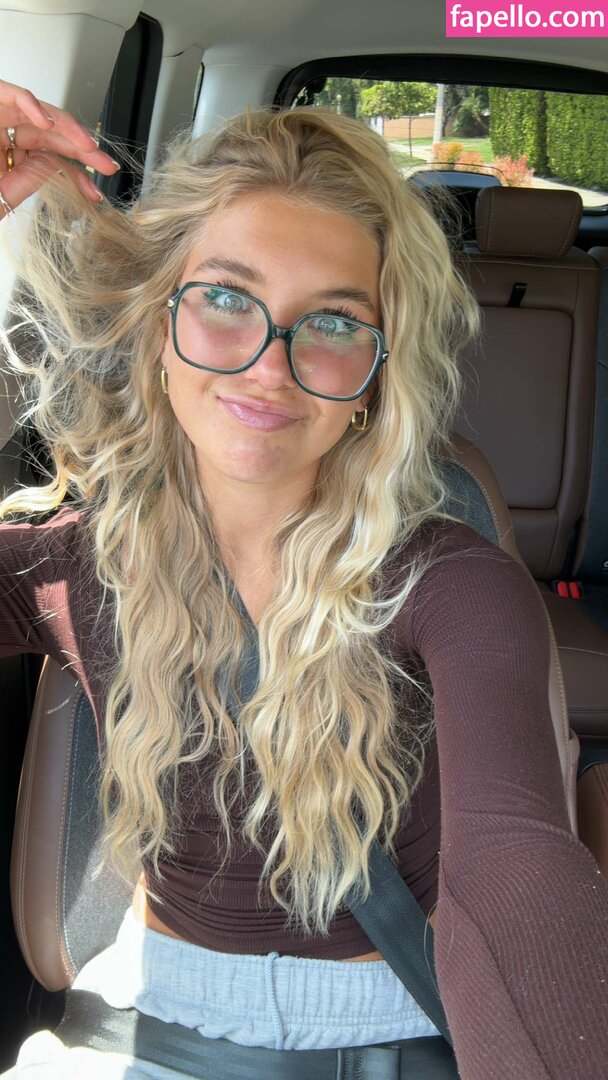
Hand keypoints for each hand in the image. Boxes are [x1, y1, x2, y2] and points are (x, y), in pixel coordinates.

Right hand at [0, 77, 119, 218]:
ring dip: (69, 128)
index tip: (96, 192)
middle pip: (55, 136)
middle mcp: (9, 135)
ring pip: (42, 115)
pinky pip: (14, 97)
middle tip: (107, 165)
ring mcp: (1, 117)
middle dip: (85, 151)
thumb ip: (33, 179)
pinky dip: (32, 106)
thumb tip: (66, 175)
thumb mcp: (4, 193)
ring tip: (87, 147)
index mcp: (14, 157)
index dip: (77, 174)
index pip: (53, 161)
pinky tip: (47, 122)